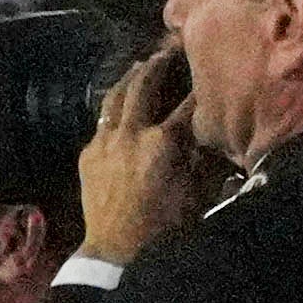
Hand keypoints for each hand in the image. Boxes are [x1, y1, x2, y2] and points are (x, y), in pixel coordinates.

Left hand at [69, 40, 210, 264]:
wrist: (115, 251)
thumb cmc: (164, 227)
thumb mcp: (196, 194)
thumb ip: (205, 159)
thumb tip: (214, 135)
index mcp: (162, 142)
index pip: (187, 105)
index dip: (200, 88)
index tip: (208, 72)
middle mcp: (131, 133)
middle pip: (143, 86)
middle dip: (156, 64)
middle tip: (166, 50)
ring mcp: (104, 141)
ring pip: (115, 97)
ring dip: (129, 79)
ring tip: (139, 66)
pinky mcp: (88, 153)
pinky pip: (102, 122)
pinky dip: (114, 108)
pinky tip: (119, 107)